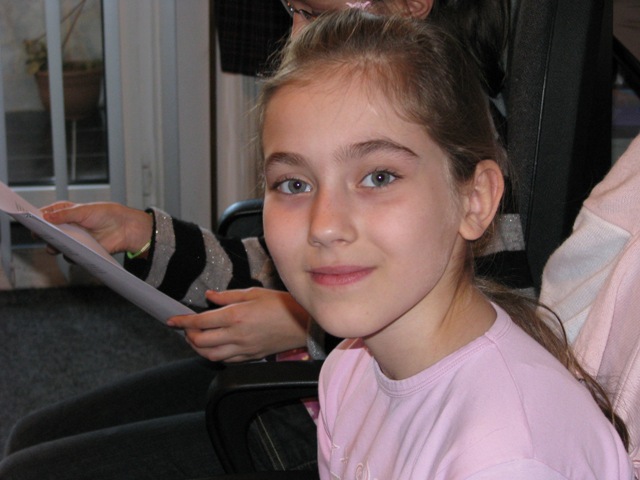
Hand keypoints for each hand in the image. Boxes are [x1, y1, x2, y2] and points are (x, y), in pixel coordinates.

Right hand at [41, 201, 152, 255]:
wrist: (124, 228)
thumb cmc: (105, 214)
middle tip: (40, 233)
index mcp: (64, 213)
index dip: (35, 217)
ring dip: (54, 246)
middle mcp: (66, 227)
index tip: (28, 218)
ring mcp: (73, 240)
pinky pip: (70, 257)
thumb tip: (45, 217)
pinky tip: (72, 252)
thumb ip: (64, 214)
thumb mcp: (83, 210)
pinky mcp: (81, 251)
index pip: (45, 215)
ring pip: (55, 246)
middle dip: (42, 233)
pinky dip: (70, 255)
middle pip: (47, 232)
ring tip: (55, 244)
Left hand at [167, 287, 309, 362]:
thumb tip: (209, 297)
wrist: (302, 324)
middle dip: (188, 335)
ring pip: (210, 355)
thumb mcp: (253, 293)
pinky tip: (214, 347)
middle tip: (186, 327)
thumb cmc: (281, 305)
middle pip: (200, 341)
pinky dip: (214, 355)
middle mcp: (236, 335)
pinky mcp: (250, 356)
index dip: (182, 321)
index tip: (171, 320)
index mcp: (235, 316)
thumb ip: (227, 296)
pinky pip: (225, 360)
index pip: (200, 322)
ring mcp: (243, 348)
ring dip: (198, 348)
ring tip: (196, 339)